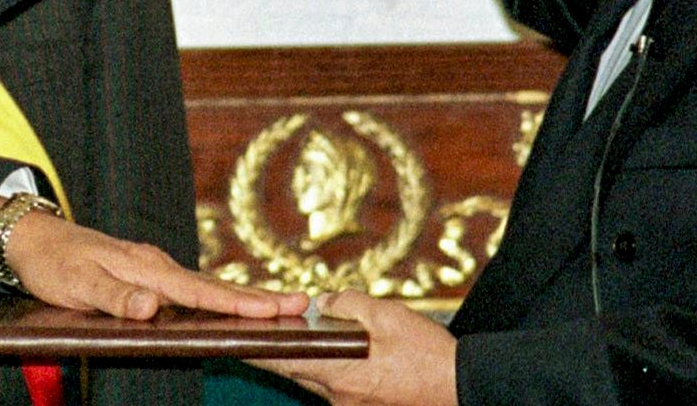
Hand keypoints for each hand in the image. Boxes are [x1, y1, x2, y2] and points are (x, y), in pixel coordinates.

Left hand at [1, 200, 307, 320]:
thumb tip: (153, 308)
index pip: (202, 290)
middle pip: (215, 286)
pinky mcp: (146, 275)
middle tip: (301, 304)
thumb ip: (116, 298)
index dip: (241, 303)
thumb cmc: (53, 264)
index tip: (277, 309)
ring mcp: (153, 269)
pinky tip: (229, 305)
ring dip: (243, 297)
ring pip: (206, 287)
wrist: (31, 238)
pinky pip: (190, 288)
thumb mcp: (78, 284)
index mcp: (148, 269)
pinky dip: (217, 296)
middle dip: (259, 298)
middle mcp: (157, 266)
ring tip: (279, 308)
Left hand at [250, 290, 457, 405]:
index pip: (282, 359)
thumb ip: (348, 304)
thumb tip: (325, 302)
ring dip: (315, 357)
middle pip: (297, 369)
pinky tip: (351, 353)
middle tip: (270, 327)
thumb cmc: (427, 354)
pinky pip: (338, 385)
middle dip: (285, 348)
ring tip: (316, 334)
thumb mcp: (388, 314)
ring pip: (319, 377)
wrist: (463, 387)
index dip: (256, 347)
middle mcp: (339, 395)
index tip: (233, 338)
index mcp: (338, 371)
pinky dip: (336, 368)